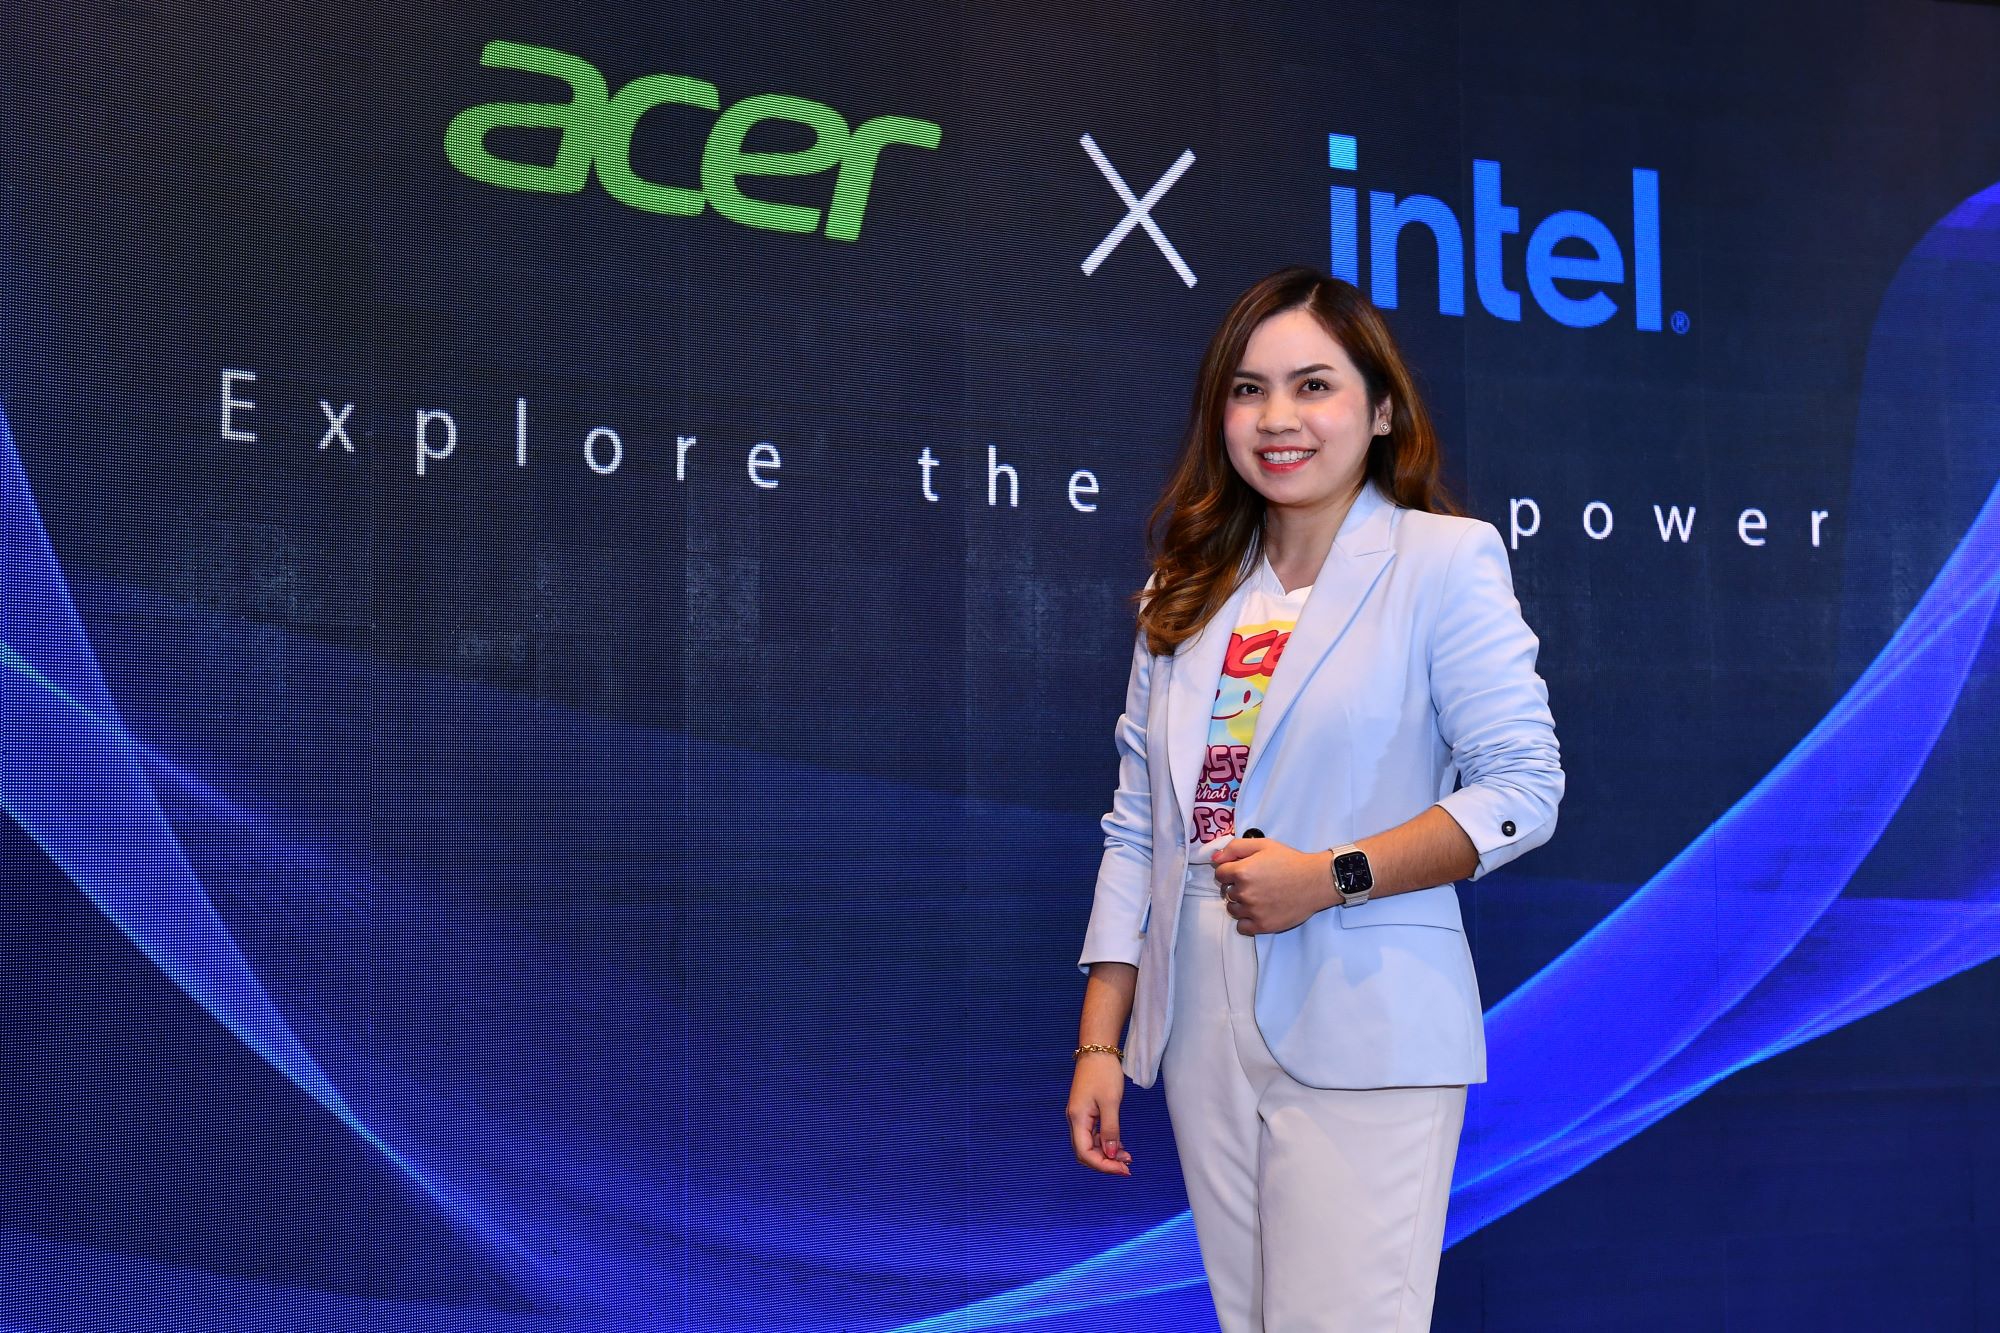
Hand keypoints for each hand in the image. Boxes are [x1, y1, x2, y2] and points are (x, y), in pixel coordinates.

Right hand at [1066, 1054, 1132, 1175]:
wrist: (1098, 1049)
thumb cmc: (1103, 1073)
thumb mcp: (1110, 1102)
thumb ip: (1110, 1130)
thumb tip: (1109, 1154)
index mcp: (1077, 1119)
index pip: (1085, 1153)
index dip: (1103, 1166)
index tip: (1123, 1170)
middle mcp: (1075, 1120)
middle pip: (1086, 1153)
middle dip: (1105, 1163)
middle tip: (1127, 1167)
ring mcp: (1081, 1116)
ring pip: (1091, 1145)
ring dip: (1107, 1153)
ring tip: (1127, 1156)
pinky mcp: (1087, 1112)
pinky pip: (1094, 1135)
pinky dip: (1106, 1142)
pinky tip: (1120, 1144)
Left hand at [1210, 835, 1335, 934]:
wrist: (1315, 881)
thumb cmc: (1290, 861)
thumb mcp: (1263, 845)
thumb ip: (1235, 848)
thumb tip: (1214, 859)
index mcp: (1242, 872)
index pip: (1219, 874)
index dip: (1229, 870)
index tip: (1242, 870)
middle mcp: (1244, 893)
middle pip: (1227, 892)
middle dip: (1236, 886)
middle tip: (1255, 883)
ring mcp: (1253, 911)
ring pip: (1233, 909)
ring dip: (1240, 904)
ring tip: (1258, 897)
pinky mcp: (1262, 926)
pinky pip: (1241, 927)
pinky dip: (1246, 921)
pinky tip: (1257, 912)